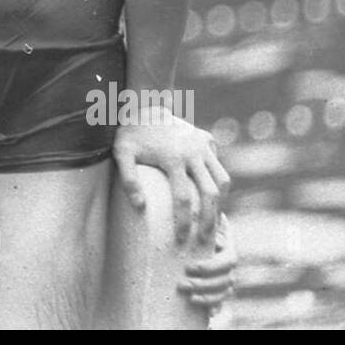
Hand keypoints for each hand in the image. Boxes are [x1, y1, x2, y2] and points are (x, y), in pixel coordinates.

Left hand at [113, 109, 229, 244]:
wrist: (145, 104)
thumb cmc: (130, 133)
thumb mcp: (121, 153)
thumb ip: (128, 180)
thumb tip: (140, 208)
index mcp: (173, 158)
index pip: (183, 199)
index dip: (183, 222)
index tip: (181, 240)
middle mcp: (193, 152)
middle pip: (210, 194)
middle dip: (210, 220)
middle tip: (205, 241)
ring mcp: (203, 145)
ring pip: (222, 179)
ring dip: (220, 202)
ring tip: (213, 221)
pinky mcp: (208, 139)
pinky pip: (218, 165)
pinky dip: (218, 182)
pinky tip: (211, 197)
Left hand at [178, 213, 236, 312]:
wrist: (185, 240)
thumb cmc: (190, 229)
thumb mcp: (194, 223)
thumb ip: (201, 220)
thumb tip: (217, 216)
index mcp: (226, 247)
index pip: (228, 260)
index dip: (211, 266)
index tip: (190, 267)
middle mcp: (228, 265)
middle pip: (225, 277)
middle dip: (204, 282)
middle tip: (183, 281)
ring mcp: (225, 279)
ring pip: (223, 291)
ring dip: (205, 295)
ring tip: (186, 293)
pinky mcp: (218, 292)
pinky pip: (220, 303)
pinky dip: (212, 307)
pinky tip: (205, 312)